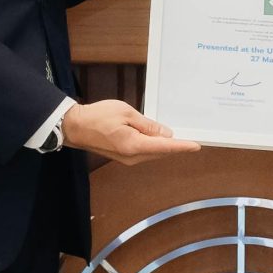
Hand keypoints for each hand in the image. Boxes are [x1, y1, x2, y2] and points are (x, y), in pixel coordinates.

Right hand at [62, 99, 199, 165]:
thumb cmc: (98, 116)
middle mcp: (133, 157)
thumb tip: (166, 133)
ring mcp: (128, 159)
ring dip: (166, 146)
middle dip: (176, 146)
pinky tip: (160, 138)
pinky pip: (145, 152)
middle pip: (161, 152)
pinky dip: (155, 146)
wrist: (75, 127)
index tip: (196, 146)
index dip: (182, 146)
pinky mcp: (124, 156)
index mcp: (134, 145)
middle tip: (192, 138)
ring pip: (154, 153)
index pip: (165, 146)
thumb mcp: (126, 113)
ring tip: (179, 137)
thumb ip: (148, 125)